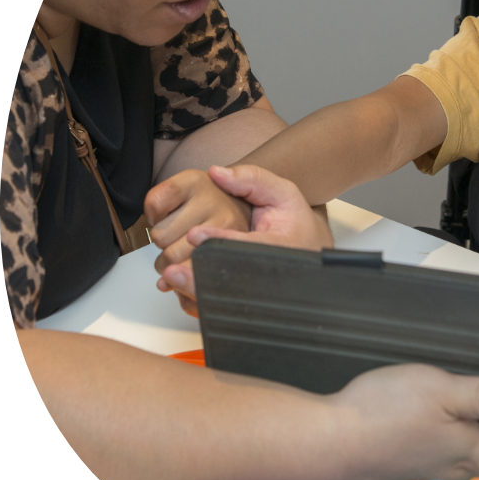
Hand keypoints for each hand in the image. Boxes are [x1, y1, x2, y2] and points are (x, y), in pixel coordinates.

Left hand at [153, 165, 334, 316]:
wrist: (308, 248)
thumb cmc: (295, 222)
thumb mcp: (282, 193)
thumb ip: (251, 178)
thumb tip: (216, 173)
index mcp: (281, 246)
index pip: (247, 246)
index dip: (221, 240)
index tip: (195, 234)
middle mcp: (270, 274)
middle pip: (232, 279)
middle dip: (200, 275)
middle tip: (172, 269)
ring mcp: (259, 292)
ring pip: (225, 298)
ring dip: (194, 290)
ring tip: (171, 279)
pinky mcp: (248, 302)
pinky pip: (221, 306)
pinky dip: (198, 300)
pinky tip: (181, 290)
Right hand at [326, 364, 478, 479]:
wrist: (327, 445)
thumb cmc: (381, 417)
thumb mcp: (441, 391)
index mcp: (472, 454)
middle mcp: (455, 471)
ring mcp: (428, 472)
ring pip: (466, 459)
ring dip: (467, 428)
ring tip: (448, 397)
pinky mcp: (404, 468)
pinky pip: (436, 456)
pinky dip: (438, 434)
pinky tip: (417, 411)